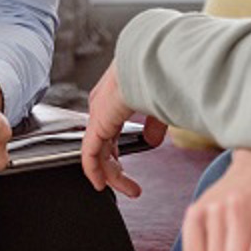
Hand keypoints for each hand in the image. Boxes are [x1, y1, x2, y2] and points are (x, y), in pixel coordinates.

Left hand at [79, 63, 167, 197]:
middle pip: (105, 144)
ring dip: (113, 175)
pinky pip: (90, 154)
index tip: (129, 166)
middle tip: (131, 186)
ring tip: (131, 190)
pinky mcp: (97, 124)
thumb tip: (153, 141)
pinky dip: (95, 171)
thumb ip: (154, 124)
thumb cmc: (159, 73)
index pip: (111, 129)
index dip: (119, 150)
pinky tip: (100, 184)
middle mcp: (104, 105)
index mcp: (117, 96)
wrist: (152, 60)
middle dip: (116, 167)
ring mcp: (99, 115)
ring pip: (100, 152)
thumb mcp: (159, 104)